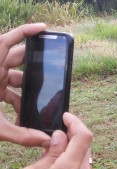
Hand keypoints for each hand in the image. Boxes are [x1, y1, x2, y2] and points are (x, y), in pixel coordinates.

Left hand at [0, 23, 50, 147]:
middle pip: (19, 58)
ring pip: (17, 77)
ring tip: (43, 99)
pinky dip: (18, 101)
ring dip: (29, 88)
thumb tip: (46, 140)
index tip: (44, 28)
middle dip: (37, 64)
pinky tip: (24, 115)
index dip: (26, 31)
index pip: (9, 41)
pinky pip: (10, 92)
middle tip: (54, 70)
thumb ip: (22, 134)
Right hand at [2, 112, 92, 168]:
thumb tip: (61, 136)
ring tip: (51, 148)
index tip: (65, 116)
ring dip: (72, 149)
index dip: (76, 122)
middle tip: (55, 131)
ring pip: (84, 157)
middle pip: (86, 146)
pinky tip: (56, 164)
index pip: (84, 136)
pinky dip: (73, 161)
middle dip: (73, 135)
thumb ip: (49, 153)